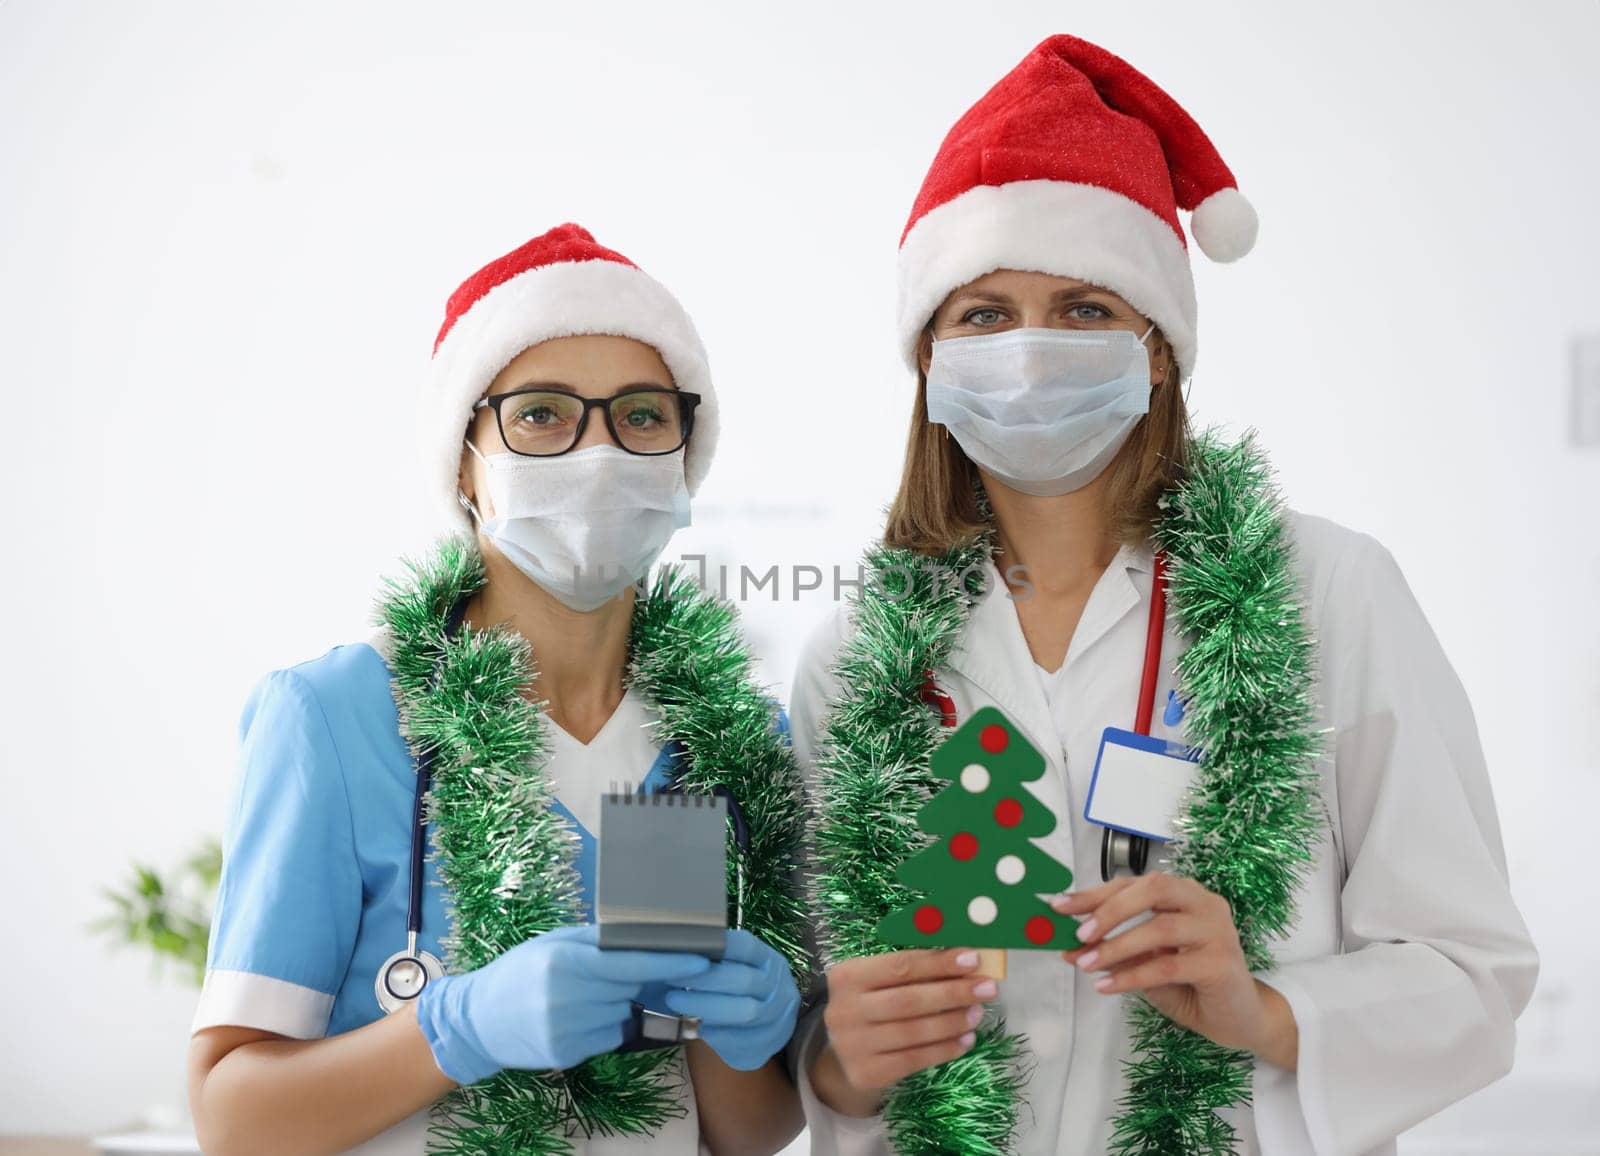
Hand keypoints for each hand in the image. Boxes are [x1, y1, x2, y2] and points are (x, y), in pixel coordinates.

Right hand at [415, 924, 712, 1084]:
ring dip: (616, 1002)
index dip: (670, 963)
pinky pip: (608, 1036)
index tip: (701, 961)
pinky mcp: (567, 1054)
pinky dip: (604, 1025)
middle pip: (630, 987)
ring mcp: (566, 1030)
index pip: (630, 963)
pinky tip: (578, 1015)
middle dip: (633, 979)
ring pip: (622, 1013)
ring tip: (584, 995)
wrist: (479, 1020)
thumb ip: (596, 940)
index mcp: (565, 962)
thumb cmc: (519, 972)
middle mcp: (566, 997)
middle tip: (615, 972)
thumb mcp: (552, 943)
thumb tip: (644, 933)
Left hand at [662, 929, 800, 1070]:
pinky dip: (714, 1033)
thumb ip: (718, 959)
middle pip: (743, 980)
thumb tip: (680, 948)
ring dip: (705, 1006)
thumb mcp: (739, 967)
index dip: (716, 946)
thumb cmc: (743, 990)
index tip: (686, 949)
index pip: (746, 946)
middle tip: (671, 977)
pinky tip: (695, 1027)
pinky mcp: (768, 1042)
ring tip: (675, 1001)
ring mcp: (777, 1015)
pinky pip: (739, 1039)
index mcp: (769, 960)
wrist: (768, 1028)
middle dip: (704, 979)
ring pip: (743, 1011)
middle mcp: (778, 985)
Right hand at [812, 948, 994, 1112]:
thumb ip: (915, 969)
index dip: (938, 963)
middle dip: (953, 992)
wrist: (844, 1053)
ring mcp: (853, 1045)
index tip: (973, 959)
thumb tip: (965, 959)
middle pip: (908, 1000)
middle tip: (987, 988)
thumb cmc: (871, 1004)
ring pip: (914, 1032)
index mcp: (847, 976)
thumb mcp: (879, 980)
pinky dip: (945, 1050)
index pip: (899, 966)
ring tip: (978, 1013)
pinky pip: (914, 1060)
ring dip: (952, 1022)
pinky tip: (966, 1040)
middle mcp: (844, 1010)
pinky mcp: (867, 1073)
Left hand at [1052, 873, 1287, 1057]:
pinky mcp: (1222, 963)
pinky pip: (1169, 965)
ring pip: (1160, 928)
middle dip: (1110, 909)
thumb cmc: (1192, 985)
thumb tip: (1070, 948)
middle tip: (1079, 933)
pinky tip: (1107, 986)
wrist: (1241, 1020)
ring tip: (1087, 964)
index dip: (1095, 894)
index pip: (1134, 884)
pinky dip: (1133, 975)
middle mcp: (1204, 903)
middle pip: (1153, 890)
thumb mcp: (1146, 965)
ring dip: (1117, 946)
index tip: (1059, 907)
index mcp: (1184, 894)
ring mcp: (1218, 931)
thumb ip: (1116, 952)